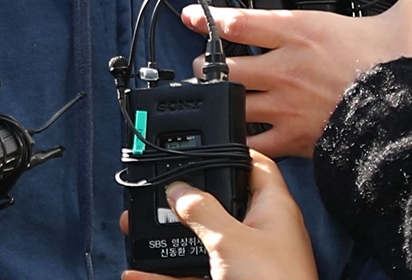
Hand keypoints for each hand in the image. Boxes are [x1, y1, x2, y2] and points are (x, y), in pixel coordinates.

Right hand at [121, 152, 317, 279]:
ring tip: (138, 228)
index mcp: (273, 209)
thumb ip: (202, 211)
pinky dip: (168, 273)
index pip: (254, 164)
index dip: (229, 151)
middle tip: (157, 192)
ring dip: (170, 238)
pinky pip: (194, 274)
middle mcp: (261, 234)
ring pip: (202, 243)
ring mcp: (247, 264)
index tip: (198, 145)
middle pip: (219, 204)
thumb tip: (179, 190)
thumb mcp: (230, 241)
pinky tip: (140, 272)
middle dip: (186, 200)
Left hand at [183, 0, 411, 156]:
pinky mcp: (295, 139)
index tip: (190, 15)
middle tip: (203, 64)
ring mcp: (286, 105)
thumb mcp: (401, 22)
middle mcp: (286, 67)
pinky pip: (255, 142)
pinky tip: (239, 136)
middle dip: (207, 65)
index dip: (209, 17)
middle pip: (224, 66)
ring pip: (232, 102)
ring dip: (219, 100)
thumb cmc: (395, 70)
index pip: (241, 21)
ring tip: (213, 96)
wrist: (406, 118)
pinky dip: (243, 140)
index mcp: (302, 32)